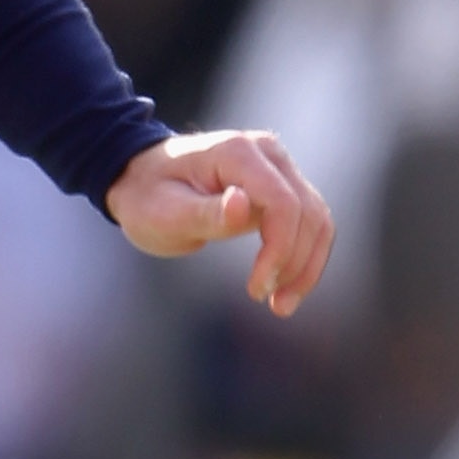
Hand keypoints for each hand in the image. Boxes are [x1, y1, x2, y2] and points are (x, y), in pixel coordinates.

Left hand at [105, 128, 332, 315]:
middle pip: (308, 212)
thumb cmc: (147, 198)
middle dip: (297, 264)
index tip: (256, 289)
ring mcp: (278, 166)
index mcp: (237, 153)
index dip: (280, 250)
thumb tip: (242, 204)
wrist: (141, 180)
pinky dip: (304, 256)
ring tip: (282, 304)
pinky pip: (309, 222)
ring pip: (317, 218)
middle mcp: (267, 152)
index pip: (283, 203)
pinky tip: (286, 286)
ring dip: (308, 265)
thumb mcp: (163, 214)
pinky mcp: (282, 185)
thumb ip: (205, 213)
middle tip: (274, 306)